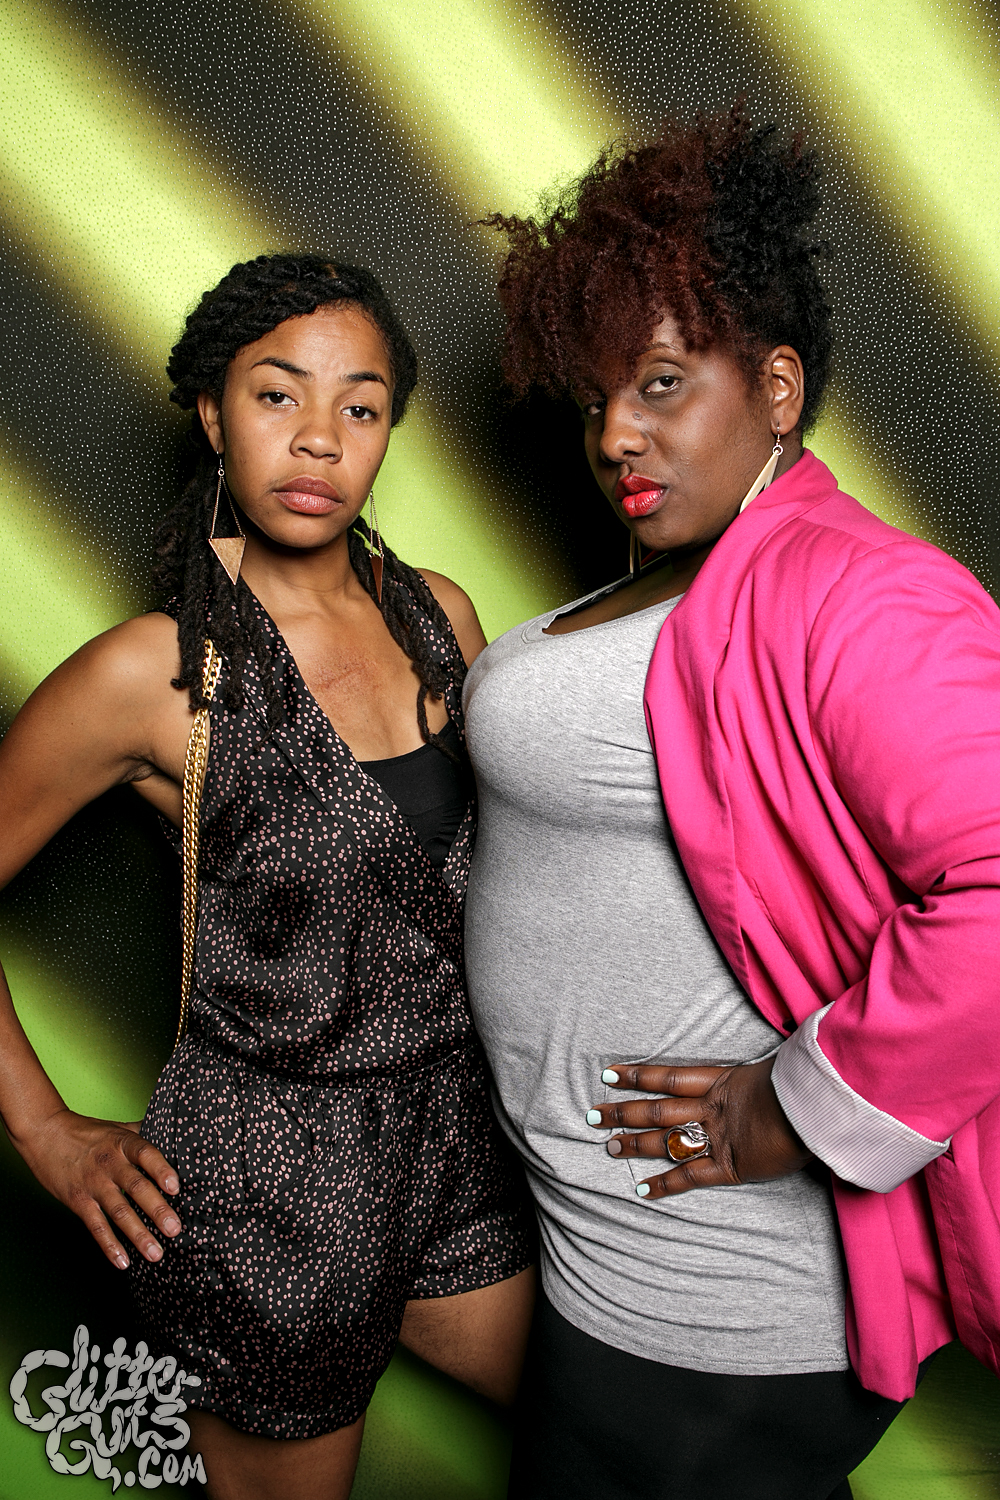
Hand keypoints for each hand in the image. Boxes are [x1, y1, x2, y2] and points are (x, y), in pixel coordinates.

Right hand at [16, 1108, 181, 1267]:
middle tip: (174, 1229)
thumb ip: (143, 1133)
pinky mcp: (78, 1201)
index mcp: (123, 1143)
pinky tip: (123, 1261)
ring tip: (155, 1253)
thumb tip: (173, 1135)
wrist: (45, 1133)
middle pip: (136, 1187)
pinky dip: (109, 1245)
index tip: (176, 1187)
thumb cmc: (86, 1131)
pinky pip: (96, 1226)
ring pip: (119, 1211)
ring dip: (138, 1235)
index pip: (146, 1154)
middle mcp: (110, 1164)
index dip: (161, 1170)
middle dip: (157, 1210)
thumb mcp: (116, 1127)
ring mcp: (94, 1184)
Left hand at [587, 1058, 811, 1198]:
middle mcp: (713, 1109)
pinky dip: (665, 1185)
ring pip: (665, 1140)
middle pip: (656, 1108)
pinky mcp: (730, 1166)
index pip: (668, 1075)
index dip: (637, 1074)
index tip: (610, 1073)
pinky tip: (642, 1190)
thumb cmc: (809, 1082)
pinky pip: (690, 1177)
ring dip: (634, 1144)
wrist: (822, 1108)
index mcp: (724, 1081)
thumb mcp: (783, 1065)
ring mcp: (719, 1137)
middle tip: (593, 1114)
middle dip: (622, 1111)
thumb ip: (768, 1065)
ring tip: (608, 1146)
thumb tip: (780, 1053)